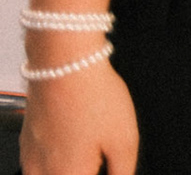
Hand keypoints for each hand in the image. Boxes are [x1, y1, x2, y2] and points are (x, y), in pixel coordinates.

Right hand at [21, 63, 139, 174]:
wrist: (64, 64)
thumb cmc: (93, 96)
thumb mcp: (125, 139)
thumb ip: (123, 170)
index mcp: (69, 174)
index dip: (102, 172)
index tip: (109, 166)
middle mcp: (43, 171)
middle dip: (86, 169)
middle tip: (99, 156)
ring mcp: (31, 156)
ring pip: (50, 174)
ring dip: (71, 166)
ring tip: (88, 144)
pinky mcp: (27, 141)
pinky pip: (40, 163)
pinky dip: (56, 158)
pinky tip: (72, 139)